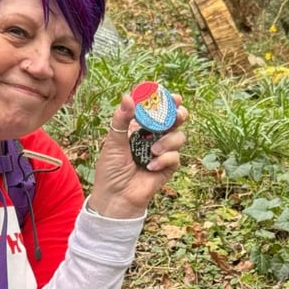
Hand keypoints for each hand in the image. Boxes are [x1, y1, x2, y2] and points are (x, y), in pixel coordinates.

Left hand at [87, 93, 187, 218]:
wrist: (116, 198)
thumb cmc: (110, 170)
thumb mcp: (113, 142)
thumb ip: (121, 120)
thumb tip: (128, 96)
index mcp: (138, 128)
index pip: (153, 109)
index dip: (161, 99)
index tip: (164, 91)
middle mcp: (152, 137)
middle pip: (173, 119)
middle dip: (178, 113)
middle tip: (177, 112)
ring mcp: (162, 151)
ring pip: (178, 136)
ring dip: (168, 140)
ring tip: (152, 151)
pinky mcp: (168, 166)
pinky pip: (176, 156)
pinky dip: (165, 159)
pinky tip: (150, 166)